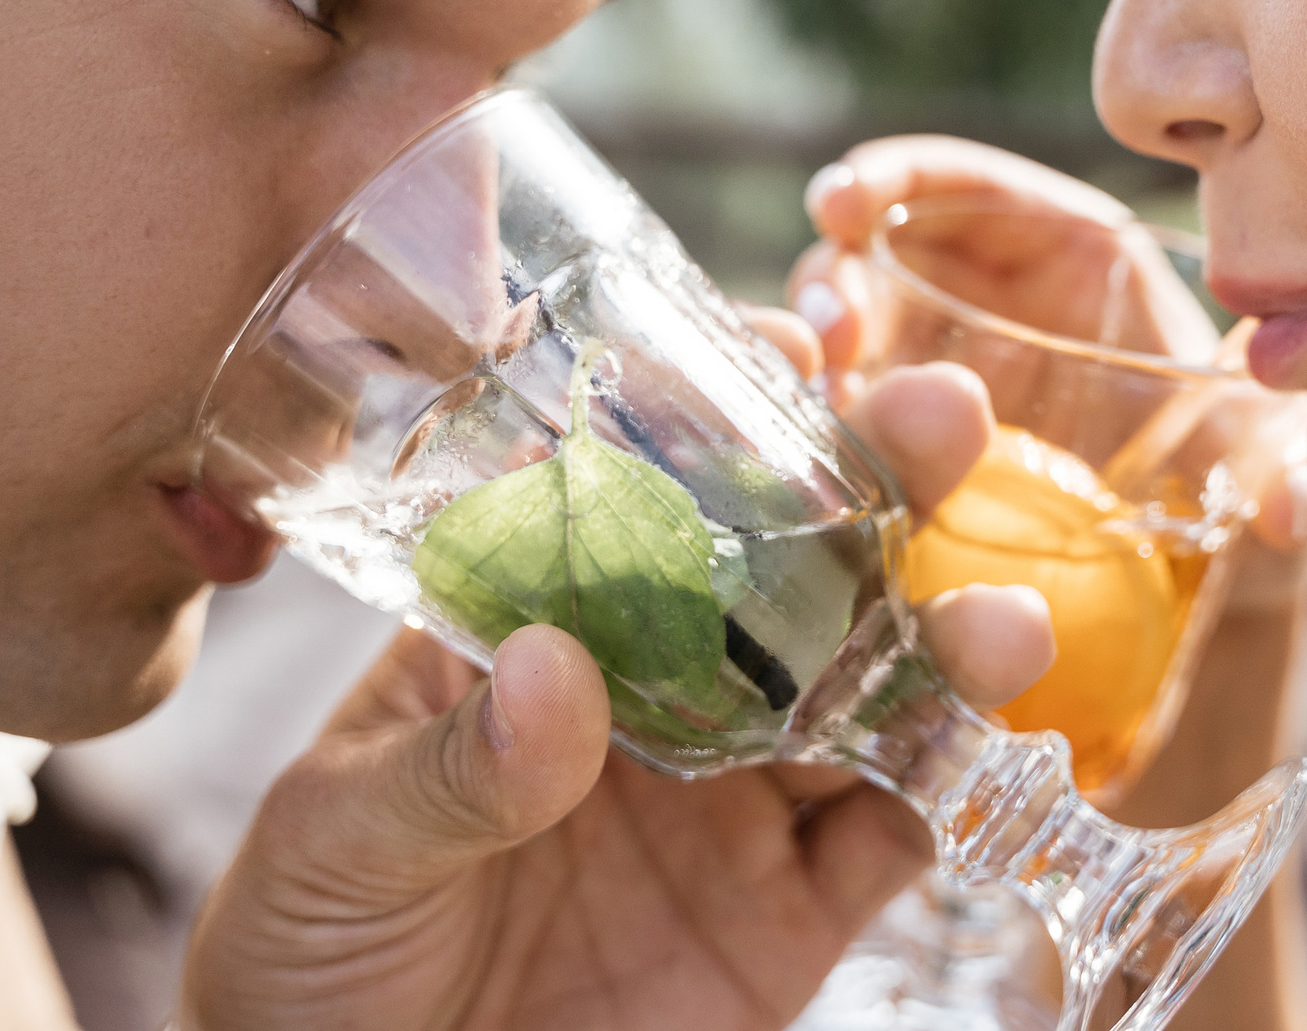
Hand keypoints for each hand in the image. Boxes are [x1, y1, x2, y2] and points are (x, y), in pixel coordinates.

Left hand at [180, 325, 1054, 1030]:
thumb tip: (553, 668)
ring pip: (866, 689)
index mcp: (534, 632)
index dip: (714, 413)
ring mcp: (731, 804)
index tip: (777, 343)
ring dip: (944, 637)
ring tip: (999, 620)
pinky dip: (946, 787)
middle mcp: (653, 696)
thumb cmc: (306, 963)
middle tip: (939, 415)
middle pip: (783, 568)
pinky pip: (891, 839)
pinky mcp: (786, 920)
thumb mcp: (332, 846)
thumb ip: (445, 767)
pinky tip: (977, 744)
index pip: (633, 496)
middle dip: (873, 483)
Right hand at [792, 136, 1306, 609]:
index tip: (840, 203)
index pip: (965, 188)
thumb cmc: (1237, 483)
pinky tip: (794, 465)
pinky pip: (838, 432)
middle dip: (833, 278)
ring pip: (844, 346)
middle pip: (880, 263)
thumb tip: (1293, 510)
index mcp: (1067, 260)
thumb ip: (1285, 472)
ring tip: (813, 399)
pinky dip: (805, 436)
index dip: (894, 179)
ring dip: (808, 357)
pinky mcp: (901, 460)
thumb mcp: (1263, 469)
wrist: (1206, 580)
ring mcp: (931, 382)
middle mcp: (985, 306)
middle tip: (826, 331)